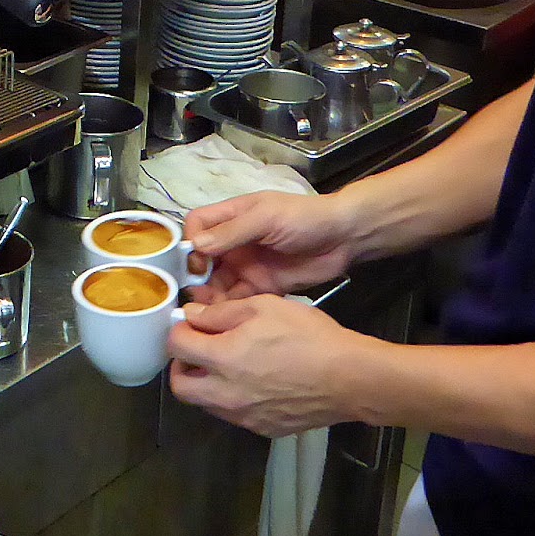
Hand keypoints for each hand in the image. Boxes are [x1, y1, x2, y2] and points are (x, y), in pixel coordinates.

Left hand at [167, 296, 365, 436]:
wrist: (351, 378)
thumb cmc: (309, 336)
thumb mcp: (263, 307)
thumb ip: (220, 312)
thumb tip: (192, 315)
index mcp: (222, 359)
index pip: (176, 346)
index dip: (180, 329)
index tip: (191, 323)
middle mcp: (226, 393)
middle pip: (180, 386)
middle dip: (182, 365)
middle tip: (199, 349)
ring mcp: (244, 416)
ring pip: (205, 403)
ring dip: (206, 383)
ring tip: (228, 364)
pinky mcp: (263, 429)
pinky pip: (234, 415)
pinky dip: (232, 399)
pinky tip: (254, 382)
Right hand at [183, 191, 355, 301]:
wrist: (344, 238)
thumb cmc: (303, 218)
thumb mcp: (266, 218)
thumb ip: (232, 231)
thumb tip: (195, 244)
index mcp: (232, 218)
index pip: (197, 226)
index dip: (190, 242)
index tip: (195, 261)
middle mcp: (235, 242)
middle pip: (202, 258)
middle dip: (195, 275)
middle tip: (194, 295)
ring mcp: (248, 265)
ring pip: (217, 282)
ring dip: (209, 295)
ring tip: (207, 311)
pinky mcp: (262, 286)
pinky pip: (238, 298)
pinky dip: (229, 308)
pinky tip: (225, 318)